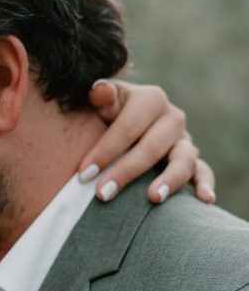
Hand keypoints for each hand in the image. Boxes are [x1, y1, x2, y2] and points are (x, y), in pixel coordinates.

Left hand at [83, 79, 215, 204]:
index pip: (128, 126)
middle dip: (126, 171)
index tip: (83, 173)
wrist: (120, 124)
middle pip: (153, 146)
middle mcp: (172, 118)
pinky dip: (205, 184)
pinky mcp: (191, 161)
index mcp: (150, 99)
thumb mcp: (100, 103)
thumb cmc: (104, 115)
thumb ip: (99, 96)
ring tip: (154, 198)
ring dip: (170, 179)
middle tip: (102, 194)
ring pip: (183, 160)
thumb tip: (99, 90)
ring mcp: (183, 141)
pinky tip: (205, 200)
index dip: (105, 149)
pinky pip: (202, 172)